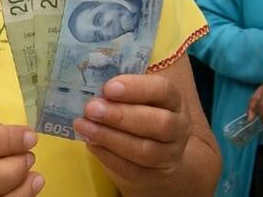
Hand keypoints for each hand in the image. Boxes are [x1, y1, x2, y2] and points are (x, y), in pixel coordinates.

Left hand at [72, 75, 188, 188]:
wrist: (152, 148)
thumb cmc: (137, 110)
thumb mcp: (133, 94)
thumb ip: (117, 89)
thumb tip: (89, 87)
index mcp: (174, 99)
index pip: (163, 90)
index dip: (136, 88)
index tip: (108, 88)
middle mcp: (178, 127)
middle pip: (159, 123)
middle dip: (121, 116)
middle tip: (91, 109)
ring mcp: (170, 154)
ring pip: (145, 151)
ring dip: (110, 137)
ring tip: (84, 126)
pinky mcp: (155, 175)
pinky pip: (132, 170)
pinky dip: (108, 156)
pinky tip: (91, 143)